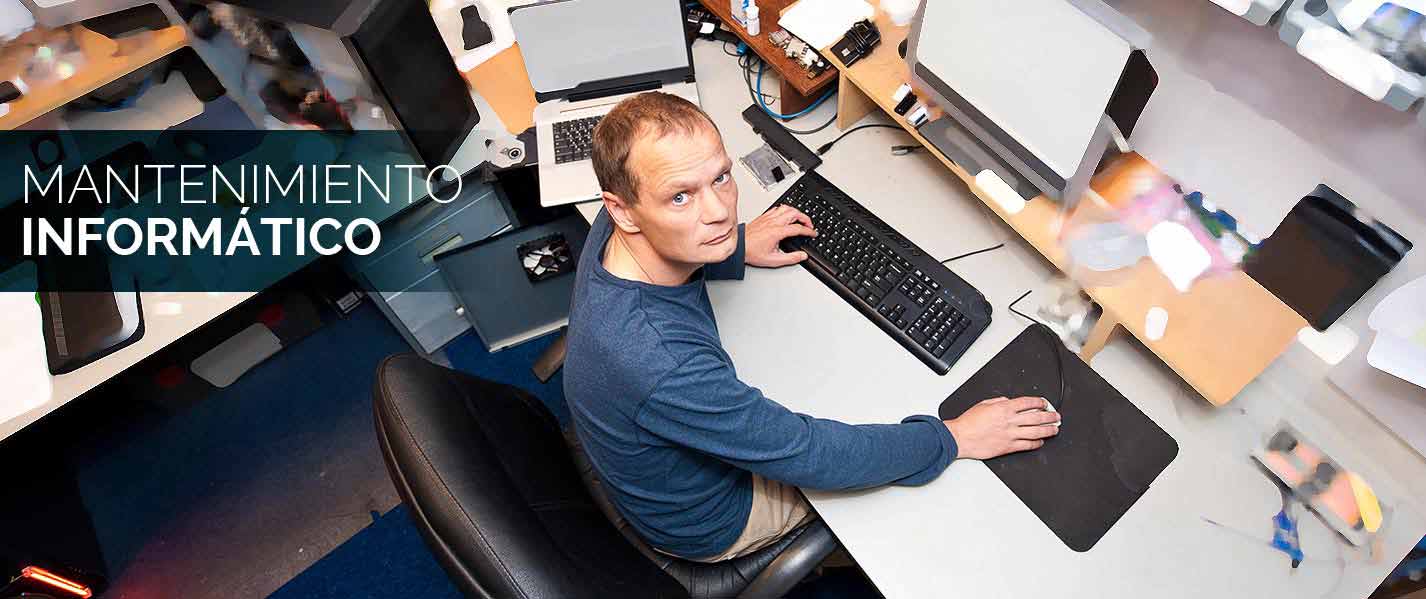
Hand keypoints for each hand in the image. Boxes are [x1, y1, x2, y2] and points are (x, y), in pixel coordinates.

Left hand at [745, 204, 816, 267]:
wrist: (738, 247)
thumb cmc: (751, 252)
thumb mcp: (773, 260)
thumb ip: (790, 258)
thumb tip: (802, 256)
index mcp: (777, 232)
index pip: (798, 228)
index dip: (809, 231)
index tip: (813, 233)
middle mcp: (773, 222)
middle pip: (794, 213)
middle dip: (805, 218)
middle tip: (809, 225)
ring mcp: (768, 218)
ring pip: (786, 208)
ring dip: (796, 212)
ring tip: (800, 218)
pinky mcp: (763, 217)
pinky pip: (777, 208)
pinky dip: (785, 210)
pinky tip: (785, 215)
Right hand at [944, 396, 1059, 459]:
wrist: (960, 437)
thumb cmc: (968, 422)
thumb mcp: (983, 404)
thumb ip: (998, 401)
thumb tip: (1009, 401)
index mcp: (1004, 408)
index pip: (1028, 402)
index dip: (1040, 402)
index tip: (1044, 403)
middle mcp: (1010, 421)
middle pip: (1036, 417)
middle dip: (1049, 416)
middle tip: (1056, 416)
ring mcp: (1010, 434)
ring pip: (1036, 432)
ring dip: (1048, 430)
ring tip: (1055, 429)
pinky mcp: (1008, 447)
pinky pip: (1027, 445)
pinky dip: (1036, 443)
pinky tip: (1041, 442)